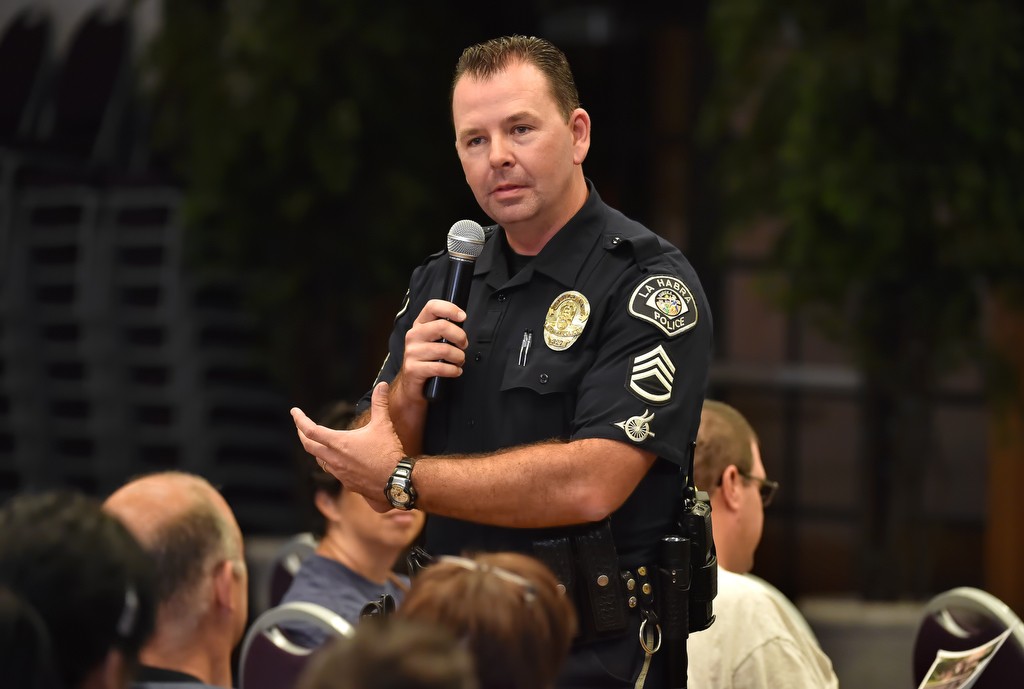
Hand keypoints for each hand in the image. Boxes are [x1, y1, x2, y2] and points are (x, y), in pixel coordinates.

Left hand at [291, 382, 403, 511]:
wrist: (396, 481)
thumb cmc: (389, 452)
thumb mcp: (383, 424)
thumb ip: (380, 403)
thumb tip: (382, 385)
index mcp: (339, 443)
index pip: (310, 430)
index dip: (299, 420)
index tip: (294, 412)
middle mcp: (335, 459)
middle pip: (308, 446)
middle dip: (301, 434)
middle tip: (299, 426)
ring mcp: (339, 473)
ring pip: (319, 460)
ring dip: (315, 450)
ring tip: (317, 443)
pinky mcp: (347, 483)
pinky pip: (332, 471)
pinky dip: (330, 462)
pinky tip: (338, 460)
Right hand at [397, 299, 467, 400]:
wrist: (410, 384)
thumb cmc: (426, 360)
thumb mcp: (433, 341)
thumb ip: (444, 330)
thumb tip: (461, 323)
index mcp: (419, 325)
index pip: (432, 307)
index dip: (450, 309)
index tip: (462, 317)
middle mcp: (414, 335)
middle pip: (442, 326)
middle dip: (460, 337)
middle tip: (463, 345)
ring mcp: (412, 352)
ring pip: (444, 349)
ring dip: (459, 357)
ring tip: (459, 361)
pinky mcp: (413, 368)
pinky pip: (440, 367)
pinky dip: (453, 370)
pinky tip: (455, 371)